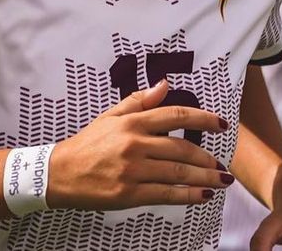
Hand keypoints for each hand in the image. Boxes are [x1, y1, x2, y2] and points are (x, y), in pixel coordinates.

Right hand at [46, 80, 232, 209]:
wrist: (59, 173)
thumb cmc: (86, 145)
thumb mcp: (109, 117)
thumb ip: (138, 101)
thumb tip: (164, 84)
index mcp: (130, 123)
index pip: (174, 116)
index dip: (203, 119)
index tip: (222, 125)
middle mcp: (134, 144)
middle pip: (182, 148)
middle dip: (207, 157)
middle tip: (221, 165)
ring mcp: (132, 170)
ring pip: (178, 172)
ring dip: (205, 177)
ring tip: (221, 181)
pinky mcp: (129, 193)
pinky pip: (167, 194)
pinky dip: (189, 196)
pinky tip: (204, 195)